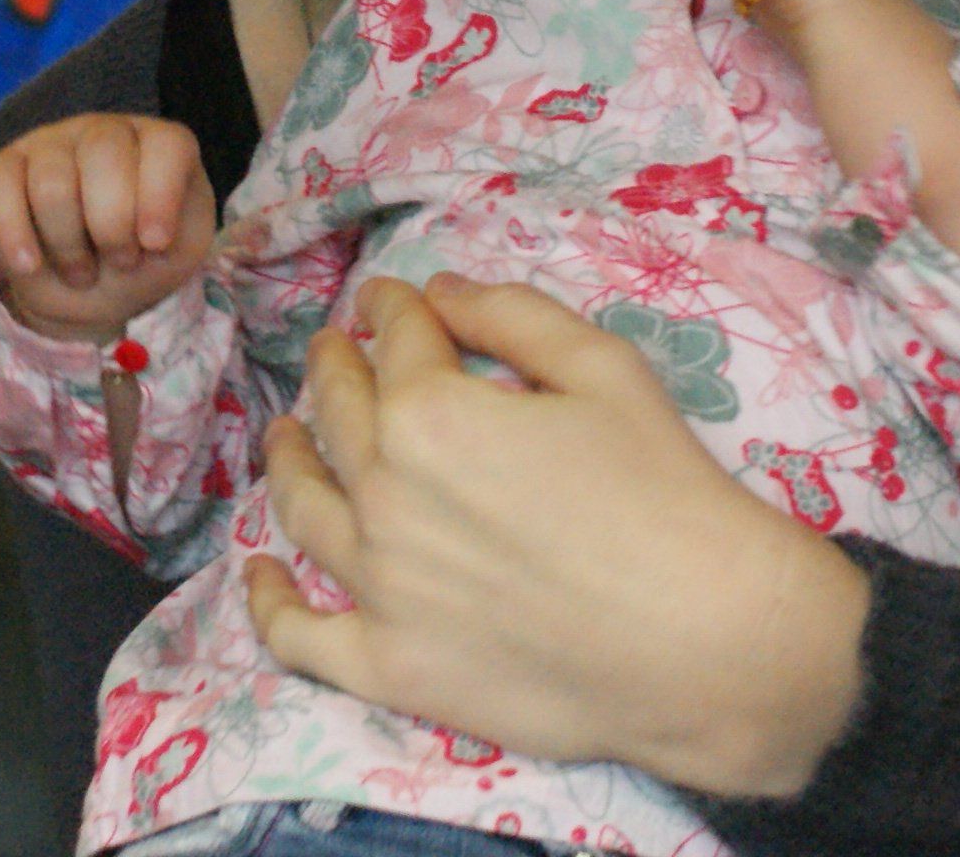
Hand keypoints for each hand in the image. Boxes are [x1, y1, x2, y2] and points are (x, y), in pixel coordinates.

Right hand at [0, 113, 216, 341]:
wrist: (92, 288)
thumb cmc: (143, 260)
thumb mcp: (178, 254)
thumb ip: (179, 234)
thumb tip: (148, 233)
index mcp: (160, 143)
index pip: (166, 145)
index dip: (160, 195)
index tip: (155, 244)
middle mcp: (106, 130)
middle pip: (103, 155)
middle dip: (112, 226)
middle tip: (121, 262)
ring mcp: (51, 143)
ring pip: (51, 184)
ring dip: (68, 246)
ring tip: (82, 272)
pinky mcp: (4, 166)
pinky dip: (13, 236)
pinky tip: (30, 266)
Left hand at [244, 275, 869, 796]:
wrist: (701, 635)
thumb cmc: (665, 490)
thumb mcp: (604, 369)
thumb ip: (512, 315)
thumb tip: (440, 292)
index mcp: (429, 413)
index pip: (396, 340)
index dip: (391, 308)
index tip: (388, 299)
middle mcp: (382, 493)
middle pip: (339, 414)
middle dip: (335, 368)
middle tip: (336, 351)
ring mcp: (375, 587)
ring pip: (301, 507)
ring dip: (288, 457)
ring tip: (287, 434)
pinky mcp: (387, 666)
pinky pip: (298, 636)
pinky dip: (267, 601)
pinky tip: (258, 573)